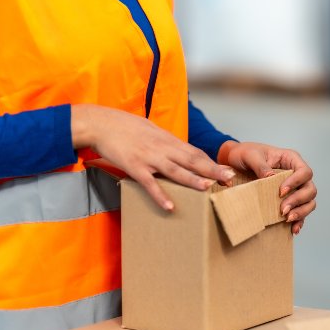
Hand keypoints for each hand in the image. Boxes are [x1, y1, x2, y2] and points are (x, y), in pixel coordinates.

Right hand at [71, 104, 233, 210]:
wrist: (100, 122)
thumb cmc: (125, 127)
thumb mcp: (151, 131)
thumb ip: (167, 143)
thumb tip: (181, 152)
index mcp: (168, 140)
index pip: (195, 152)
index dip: (212, 163)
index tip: (228, 171)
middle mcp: (162, 148)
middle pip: (192, 160)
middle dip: (212, 170)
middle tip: (229, 178)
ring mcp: (149, 157)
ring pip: (175, 170)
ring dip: (192, 180)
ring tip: (208, 188)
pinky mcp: (134, 166)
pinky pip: (149, 183)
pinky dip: (160, 195)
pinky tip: (170, 207)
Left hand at [219, 141, 316, 234]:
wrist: (237, 162)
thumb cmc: (246, 154)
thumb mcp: (250, 156)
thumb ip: (261, 166)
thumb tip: (271, 178)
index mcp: (291, 159)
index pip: (305, 171)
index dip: (296, 182)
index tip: (281, 192)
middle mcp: (297, 174)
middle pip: (310, 189)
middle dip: (298, 201)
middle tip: (283, 210)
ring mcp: (295, 188)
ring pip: (309, 202)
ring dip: (301, 212)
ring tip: (286, 219)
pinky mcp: (290, 200)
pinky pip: (301, 212)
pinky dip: (299, 221)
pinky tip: (293, 229)